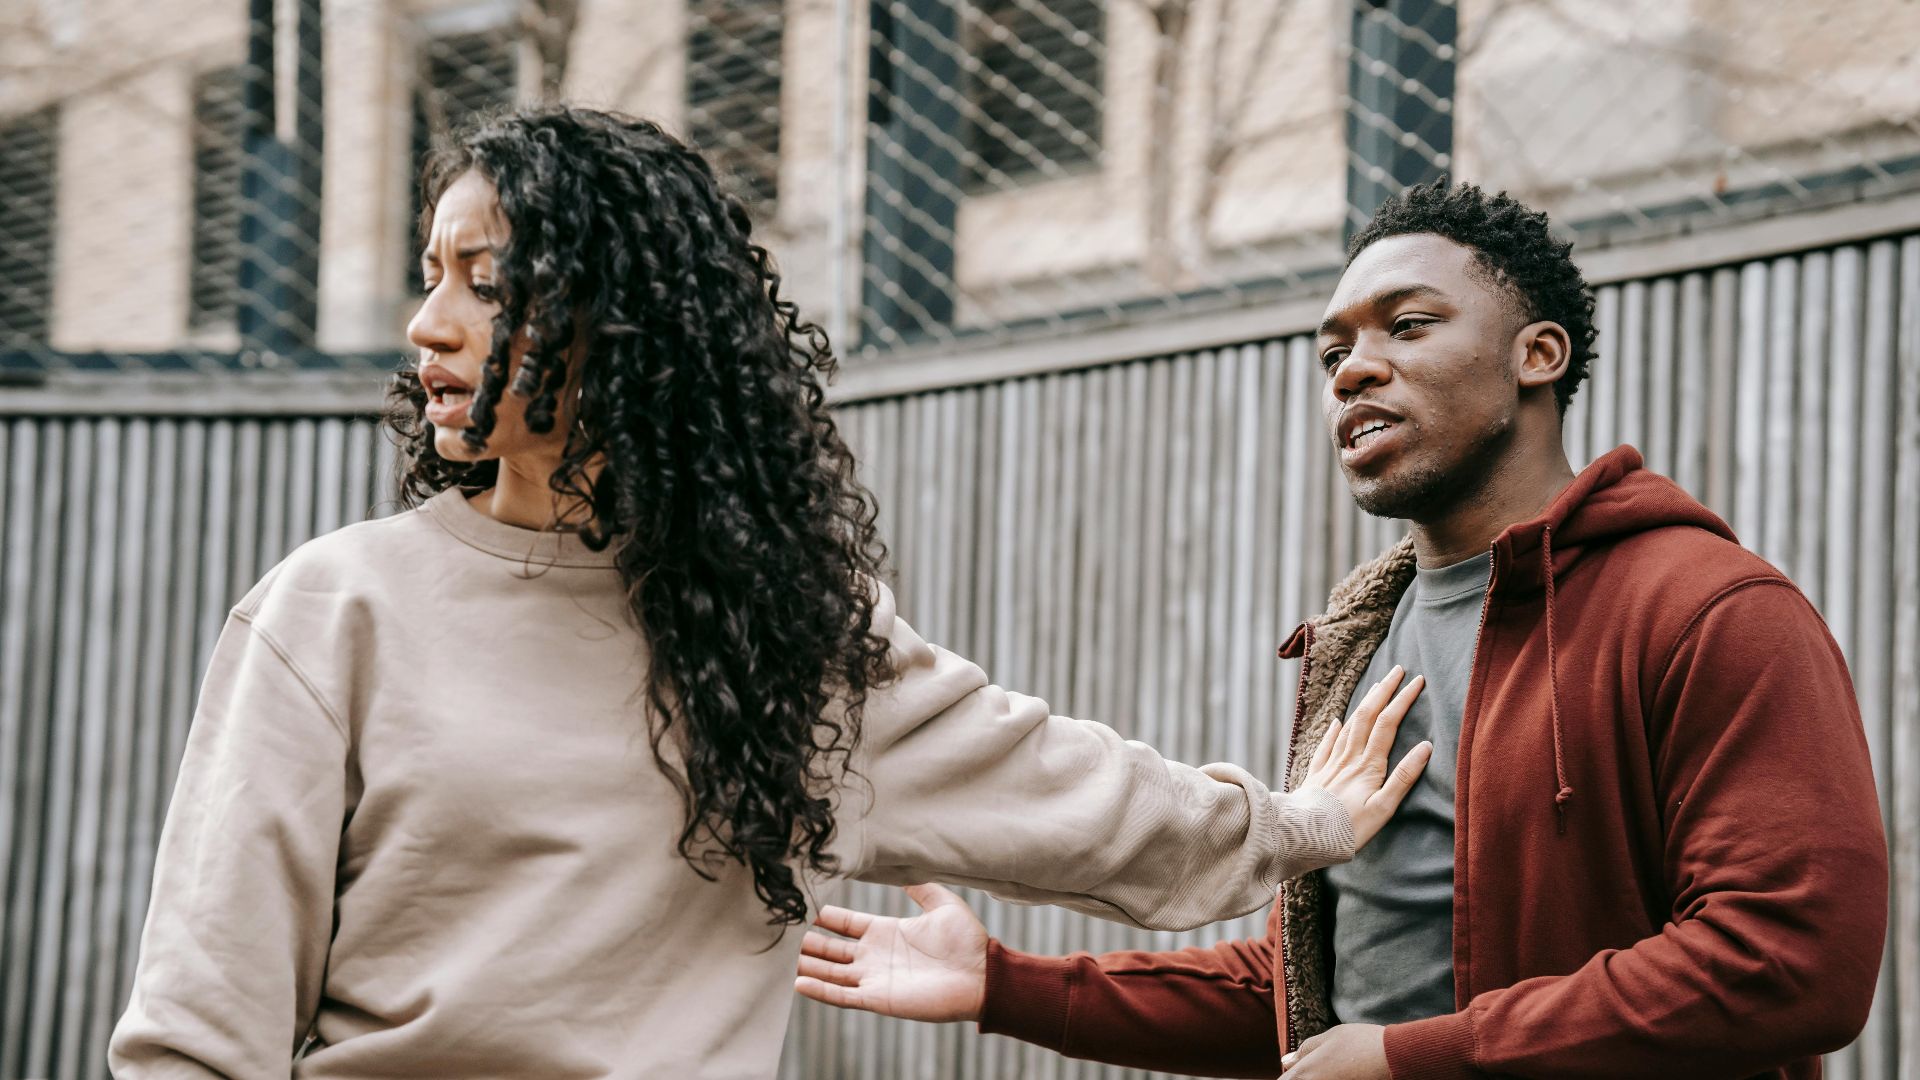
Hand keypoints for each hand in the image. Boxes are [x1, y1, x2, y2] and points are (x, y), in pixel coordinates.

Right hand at [794, 883, 988, 1021]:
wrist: (983, 975)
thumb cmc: (967, 941)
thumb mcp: (943, 904)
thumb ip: (922, 887)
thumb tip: (904, 868)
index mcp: (886, 932)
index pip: (845, 923)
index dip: (824, 916)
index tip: (802, 905)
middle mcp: (875, 955)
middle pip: (831, 948)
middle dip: (807, 941)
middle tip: (781, 932)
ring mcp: (875, 978)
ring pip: (830, 971)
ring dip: (807, 965)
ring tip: (780, 959)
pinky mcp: (879, 998)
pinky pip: (843, 996)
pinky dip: (820, 990)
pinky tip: (798, 983)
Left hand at [1279, 1023, 1389, 1077]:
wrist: (1394, 1059)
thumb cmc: (1361, 1044)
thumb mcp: (1330, 1037)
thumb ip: (1305, 1049)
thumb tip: (1286, 1060)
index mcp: (1304, 1074)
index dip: (1290, 1075)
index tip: (1297, 1069)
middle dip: (1302, 1076)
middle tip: (1325, 1067)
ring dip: (1319, 1078)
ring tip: (1337, 1069)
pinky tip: (1344, 1075)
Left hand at [1298, 665, 1431, 849]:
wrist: (1303, 836)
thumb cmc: (1348, 829)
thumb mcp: (1383, 808)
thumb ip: (1403, 777)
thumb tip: (1425, 747)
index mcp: (1368, 765)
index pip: (1388, 723)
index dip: (1402, 700)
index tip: (1417, 681)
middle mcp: (1348, 758)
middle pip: (1368, 716)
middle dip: (1384, 691)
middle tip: (1398, 670)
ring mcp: (1330, 764)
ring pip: (1349, 725)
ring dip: (1364, 704)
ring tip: (1375, 687)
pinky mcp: (1316, 775)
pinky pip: (1326, 745)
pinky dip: (1333, 730)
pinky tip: (1336, 721)